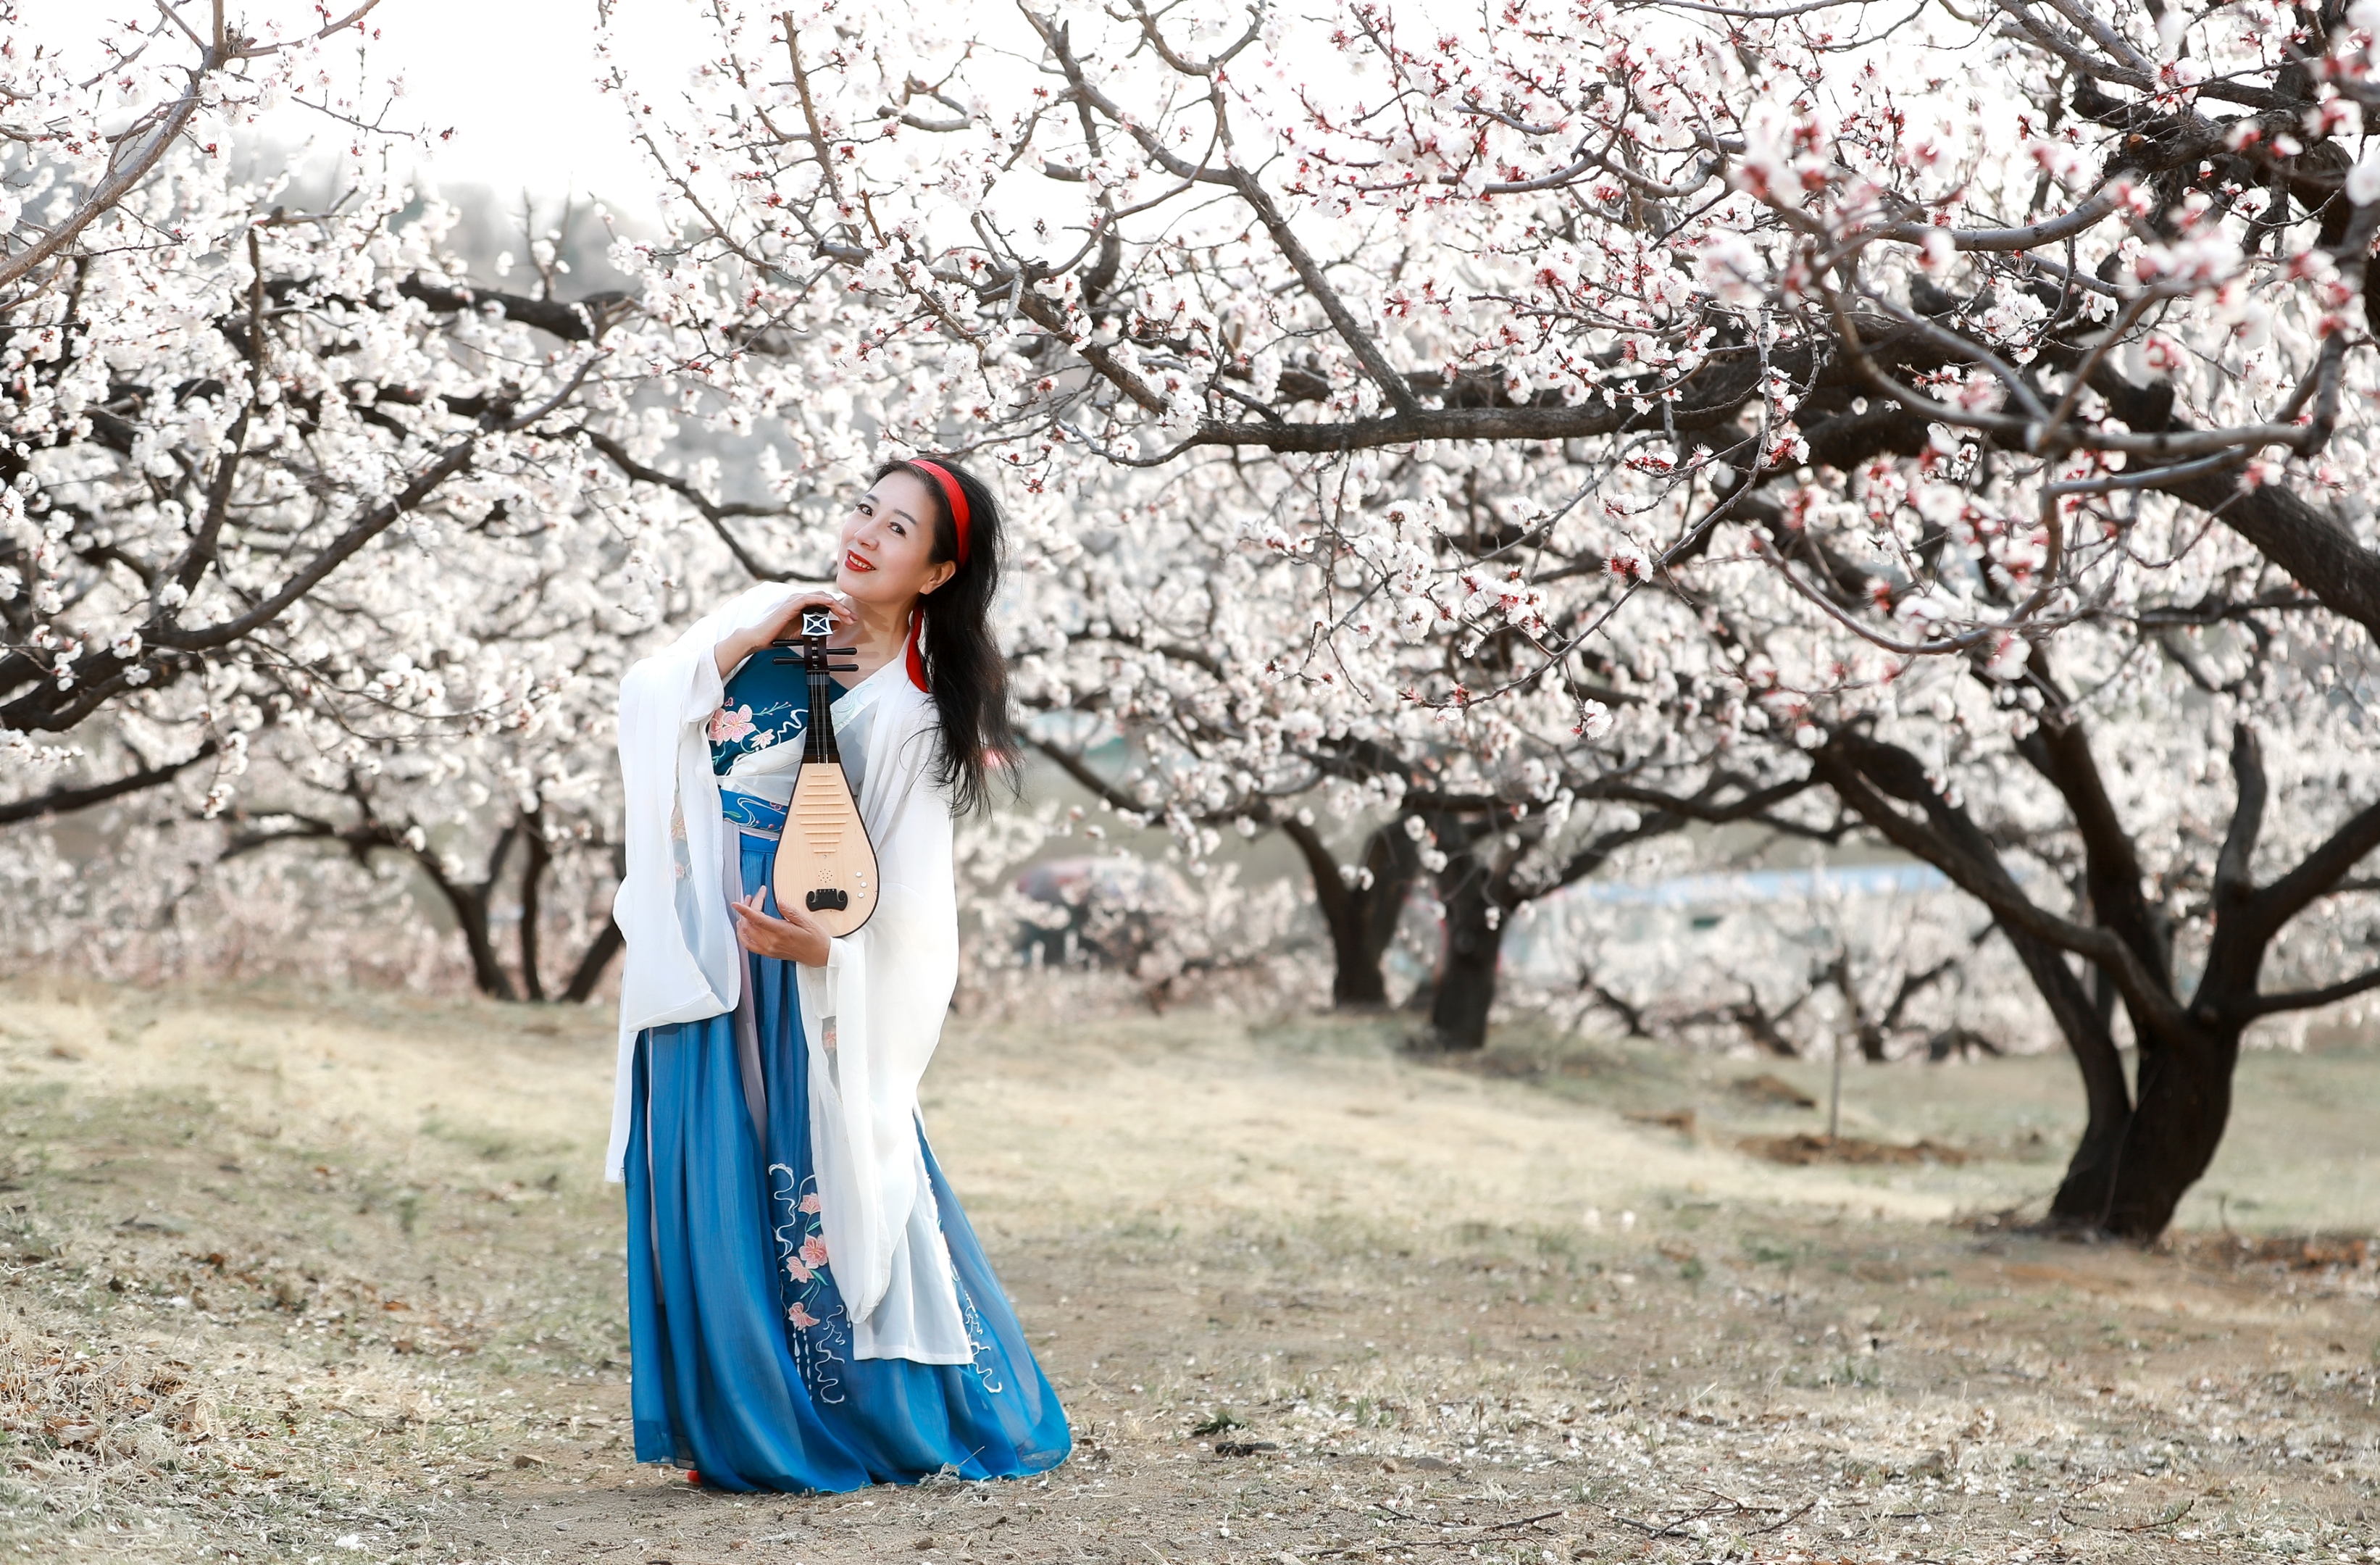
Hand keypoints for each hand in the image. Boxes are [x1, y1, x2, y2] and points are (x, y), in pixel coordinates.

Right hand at [714, 590, 853, 677]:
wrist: (761, 639)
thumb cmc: (780, 635)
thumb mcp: (806, 632)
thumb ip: (820, 627)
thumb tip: (837, 624)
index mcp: (803, 606)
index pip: (826, 604)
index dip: (840, 610)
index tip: (851, 619)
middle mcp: (800, 600)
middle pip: (826, 599)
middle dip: (842, 608)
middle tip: (852, 618)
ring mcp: (795, 601)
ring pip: (821, 597)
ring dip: (836, 605)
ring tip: (846, 615)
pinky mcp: (791, 604)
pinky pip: (810, 598)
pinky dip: (822, 600)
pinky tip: (831, 605)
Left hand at [729, 889, 831, 965]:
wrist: (820, 955)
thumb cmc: (816, 939)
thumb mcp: (807, 921)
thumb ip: (790, 911)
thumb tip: (780, 902)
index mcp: (782, 932)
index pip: (758, 919)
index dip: (745, 910)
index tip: (736, 903)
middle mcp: (772, 942)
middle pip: (751, 923)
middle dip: (749, 907)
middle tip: (755, 897)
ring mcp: (769, 949)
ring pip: (747, 933)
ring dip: (743, 919)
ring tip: (748, 908)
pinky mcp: (768, 953)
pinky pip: (749, 945)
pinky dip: (742, 935)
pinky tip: (742, 927)